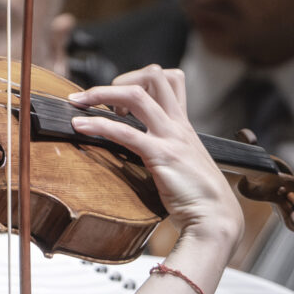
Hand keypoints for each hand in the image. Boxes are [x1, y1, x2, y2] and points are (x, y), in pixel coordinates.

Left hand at [68, 66, 243, 263]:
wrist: (215, 217)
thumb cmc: (199, 197)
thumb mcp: (183, 164)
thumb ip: (168, 151)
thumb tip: (143, 150)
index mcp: (184, 125)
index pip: (171, 79)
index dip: (142, 80)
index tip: (121, 100)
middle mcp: (178, 125)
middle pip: (154, 75)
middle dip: (121, 79)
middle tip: (98, 99)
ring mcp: (170, 138)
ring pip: (136, 94)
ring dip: (101, 93)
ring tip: (78, 102)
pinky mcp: (160, 156)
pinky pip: (124, 132)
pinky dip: (97, 125)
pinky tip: (79, 126)